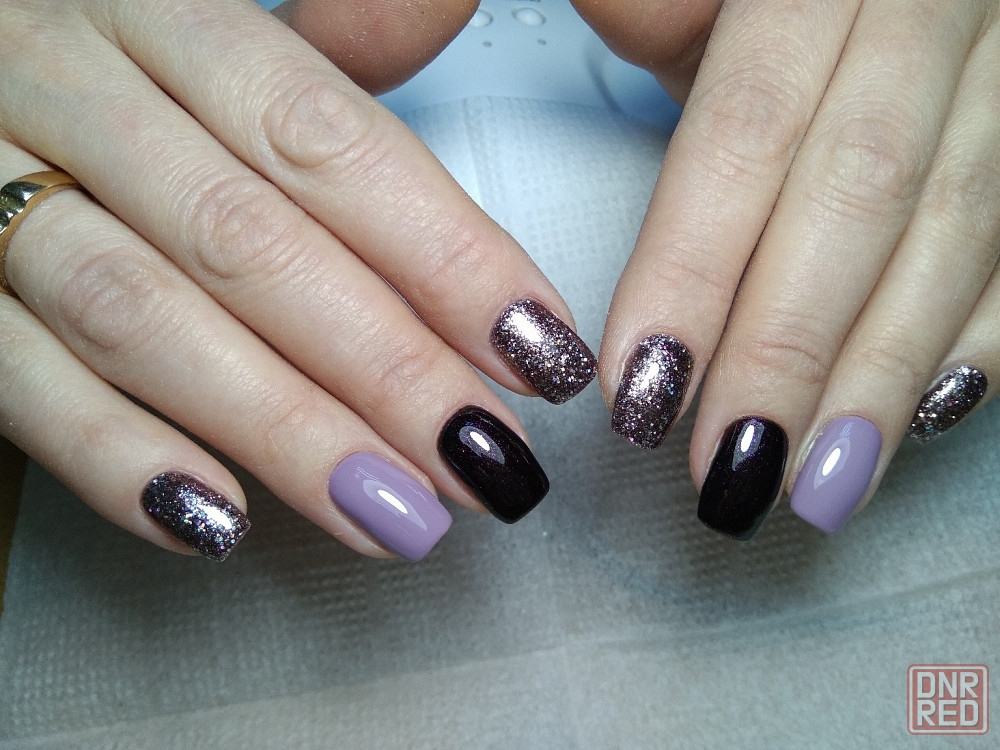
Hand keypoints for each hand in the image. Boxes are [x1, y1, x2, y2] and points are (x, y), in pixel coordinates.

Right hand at [0, 0, 594, 560]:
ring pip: (143, 318)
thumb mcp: (203, 49)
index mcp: (166, 20)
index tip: (533, 347)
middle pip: (250, 241)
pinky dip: (115, 457)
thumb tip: (459, 184)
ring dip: (284, 431)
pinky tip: (217, 521)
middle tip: (482, 458)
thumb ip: (314, 114)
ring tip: (391, 512)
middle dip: (384, 367)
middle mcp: (76, 89)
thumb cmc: (107, 77)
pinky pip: (17, 381)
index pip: (329, 141)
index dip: (443, 253)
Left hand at [575, 0, 999, 537]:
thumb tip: (615, 113)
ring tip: (814, 481)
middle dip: (786, 351)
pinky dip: (974, 339)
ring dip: (878, 375)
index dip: (691, 271)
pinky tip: (914, 414)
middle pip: (857, 196)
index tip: (642, 388)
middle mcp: (929, 10)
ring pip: (955, 231)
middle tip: (728, 466)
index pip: (746, 130)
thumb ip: (652, 25)